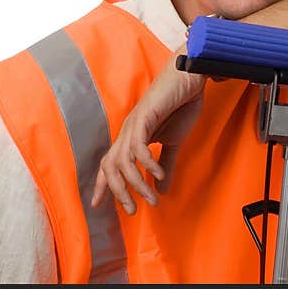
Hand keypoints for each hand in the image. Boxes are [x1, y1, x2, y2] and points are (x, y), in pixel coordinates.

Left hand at [90, 46, 205, 214]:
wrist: (189, 77)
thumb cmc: (180, 105)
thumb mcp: (173, 142)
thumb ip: (165, 164)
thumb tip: (161, 190)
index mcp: (131, 137)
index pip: (109, 164)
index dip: (103, 185)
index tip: (99, 205)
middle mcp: (128, 131)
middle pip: (111, 166)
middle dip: (119, 192)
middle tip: (132, 211)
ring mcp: (135, 123)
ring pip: (123, 160)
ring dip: (136, 183)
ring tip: (151, 198)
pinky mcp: (146, 116)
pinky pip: (139, 145)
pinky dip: (147, 162)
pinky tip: (159, 173)